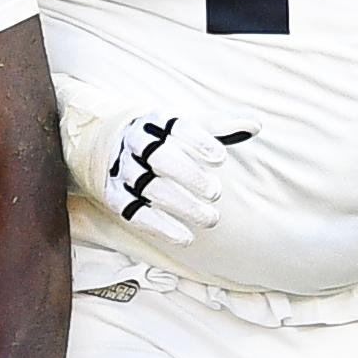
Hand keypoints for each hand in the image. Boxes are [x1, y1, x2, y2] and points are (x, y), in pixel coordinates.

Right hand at [71, 111, 250, 245]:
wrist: (102, 143)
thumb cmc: (157, 136)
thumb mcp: (182, 126)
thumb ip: (219, 126)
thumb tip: (256, 123)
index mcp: (154, 121)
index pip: (176, 127)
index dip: (197, 141)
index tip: (220, 158)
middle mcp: (134, 143)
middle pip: (160, 157)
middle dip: (189, 175)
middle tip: (216, 193)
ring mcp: (121, 169)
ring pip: (149, 187)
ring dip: (181, 205)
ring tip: (212, 219)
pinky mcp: (112, 195)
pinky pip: (134, 211)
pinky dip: (159, 226)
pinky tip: (185, 237)